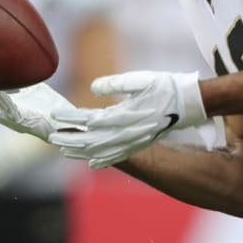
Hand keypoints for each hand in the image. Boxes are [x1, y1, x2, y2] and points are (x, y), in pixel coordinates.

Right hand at [0, 81, 78, 142]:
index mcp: (2, 107)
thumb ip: (20, 77)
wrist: (69, 125)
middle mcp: (3, 115)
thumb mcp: (33, 87)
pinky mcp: (26, 121)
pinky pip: (11, 109)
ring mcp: (12, 119)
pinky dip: (3, 99)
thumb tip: (11, 59)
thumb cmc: (50, 108)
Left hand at [49, 71, 206, 168]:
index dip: (70, 118)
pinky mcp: (141, 145)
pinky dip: (102, 161)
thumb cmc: (165, 87)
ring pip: (102, 152)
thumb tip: (93, 88)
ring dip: (81, 152)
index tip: (55, 115)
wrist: (190, 103)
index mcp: (124, 115)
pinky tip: (91, 163)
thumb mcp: (140, 79)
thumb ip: (115, 83)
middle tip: (52, 136)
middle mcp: (127, 132)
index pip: (89, 119)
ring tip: (64, 150)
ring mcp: (134, 142)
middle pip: (91, 140)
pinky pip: (118, 157)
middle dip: (70, 138)